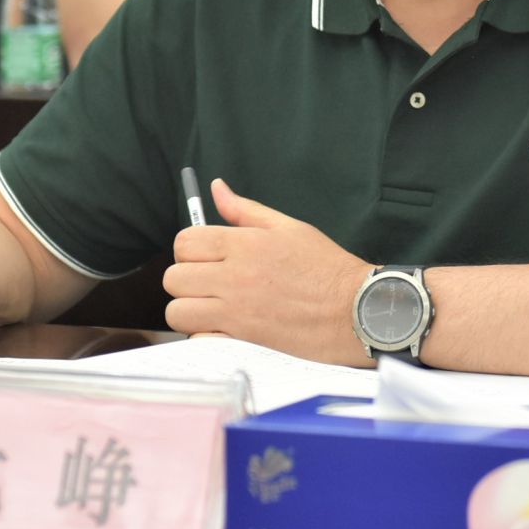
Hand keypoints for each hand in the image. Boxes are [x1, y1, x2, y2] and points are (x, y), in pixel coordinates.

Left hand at [163, 180, 372, 365]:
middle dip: (187, 279)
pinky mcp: (241, 340)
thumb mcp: (289, 227)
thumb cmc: (325, 267)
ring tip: (212, 307)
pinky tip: (226, 328)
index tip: (204, 256)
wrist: (354, 309)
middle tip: (209, 282)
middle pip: (174, 277)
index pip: (184, 242)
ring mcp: (235, 311)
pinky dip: (206, 335)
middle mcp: (234, 276)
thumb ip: (245, 210)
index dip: (189, 249)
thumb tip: (216, 188)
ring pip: (177, 310)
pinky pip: (198, 338)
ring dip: (190, 308)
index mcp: (244, 244)